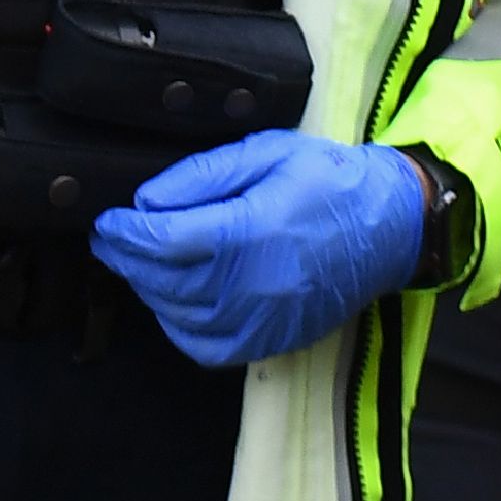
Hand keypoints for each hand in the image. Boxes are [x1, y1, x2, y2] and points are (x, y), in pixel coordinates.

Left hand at [90, 133, 432, 367]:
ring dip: (149, 290)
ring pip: (179, 315)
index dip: (124, 233)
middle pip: (164, 280)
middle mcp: (256, 282)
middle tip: (112, 241)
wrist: (393, 224)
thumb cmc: (331, 181)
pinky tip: (175, 301)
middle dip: (127, 259)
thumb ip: (204, 174)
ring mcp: (266, 318)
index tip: (107, 222)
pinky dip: (179, 327)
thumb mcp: (268, 152)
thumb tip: (147, 202)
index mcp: (253, 229)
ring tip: (141, 264)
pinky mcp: (274, 338)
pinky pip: (207, 347)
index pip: (164, 241)